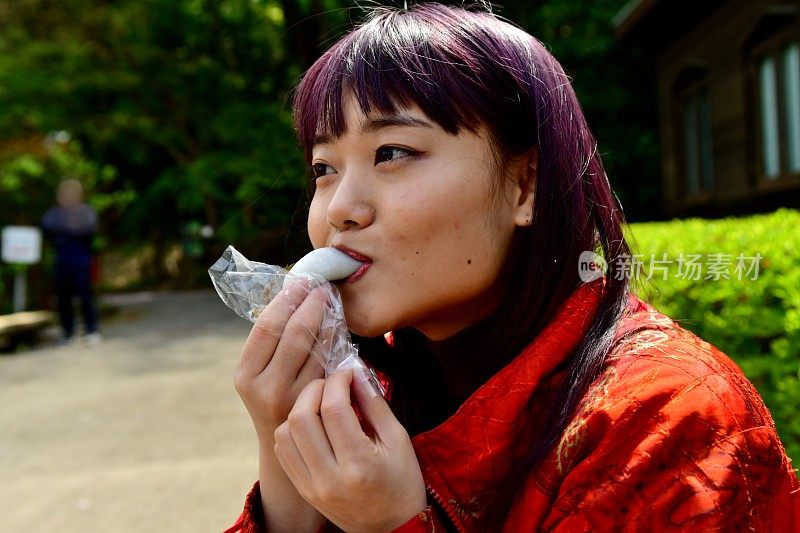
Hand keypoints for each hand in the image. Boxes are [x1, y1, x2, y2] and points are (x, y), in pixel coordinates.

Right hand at [234, 277, 326, 443]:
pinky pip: (332, 362)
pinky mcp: (318, 403)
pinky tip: (339, 326)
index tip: (300, 281)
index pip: (267, 327)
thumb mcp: (259, 373)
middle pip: (295, 333)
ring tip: (332, 300)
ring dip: (328, 318)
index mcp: (245, 374)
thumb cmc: (272, 396)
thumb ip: (270, 342)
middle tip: (323, 287)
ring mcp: (294, 398)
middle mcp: (266, 388)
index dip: (286, 299)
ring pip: (318, 346)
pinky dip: (337, 340)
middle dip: (312, 304)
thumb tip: (293, 292)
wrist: (285, 445)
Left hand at [274, 369, 427, 532]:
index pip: (334, 409)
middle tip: (331, 384)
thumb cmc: (402, 482)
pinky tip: (313, 425)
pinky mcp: (302, 489)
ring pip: (285, 432)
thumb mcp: (399, 440)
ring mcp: (311, 486)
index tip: (347, 373)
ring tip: (321, 403)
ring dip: (300, 408)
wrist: (391, 529)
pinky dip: (292, 429)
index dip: (338, 381)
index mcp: (358, 464)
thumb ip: (374, 404)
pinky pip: (283, 450)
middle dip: (314, 389)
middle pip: (302, 417)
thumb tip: (354, 373)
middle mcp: (328, 477)